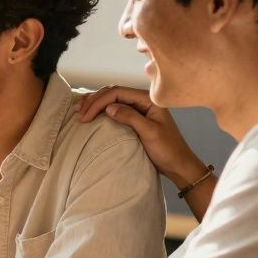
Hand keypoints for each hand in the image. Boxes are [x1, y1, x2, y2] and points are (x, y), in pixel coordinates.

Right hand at [75, 85, 205, 184]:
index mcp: (147, 100)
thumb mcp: (150, 133)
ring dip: (94, 104)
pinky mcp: (134, 118)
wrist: (178, 165)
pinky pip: (114, 108)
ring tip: (79, 110)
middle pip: (112, 93)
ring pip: (111, 99)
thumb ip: (130, 117)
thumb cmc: (168, 150)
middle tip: (78, 114)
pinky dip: (100, 109)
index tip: (85, 117)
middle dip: (93, 101)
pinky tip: (91, 112)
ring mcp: (138, 109)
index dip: (98, 102)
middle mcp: (142, 101)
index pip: (116, 92)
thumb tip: (109, 107)